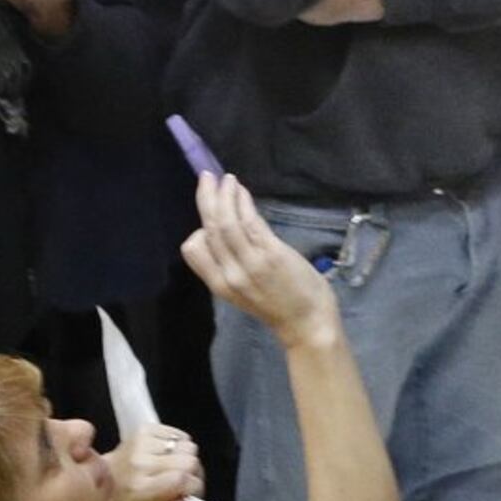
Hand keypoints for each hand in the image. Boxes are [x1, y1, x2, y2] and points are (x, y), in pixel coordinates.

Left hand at [102, 421, 205, 500]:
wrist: (110, 479)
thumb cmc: (134, 499)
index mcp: (139, 489)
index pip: (181, 479)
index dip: (193, 486)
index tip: (190, 491)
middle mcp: (138, 464)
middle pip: (189, 461)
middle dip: (192, 472)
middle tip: (184, 480)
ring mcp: (140, 444)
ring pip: (188, 446)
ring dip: (186, 458)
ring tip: (174, 467)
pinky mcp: (144, 430)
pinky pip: (180, 435)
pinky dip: (180, 445)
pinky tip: (168, 455)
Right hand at [181, 170, 338, 349]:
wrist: (307, 323)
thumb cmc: (277, 304)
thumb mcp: (243, 291)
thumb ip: (230, 265)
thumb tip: (224, 233)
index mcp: (220, 285)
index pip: (193, 250)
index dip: (198, 227)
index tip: (209, 209)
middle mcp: (230, 274)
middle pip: (209, 229)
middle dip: (207, 199)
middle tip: (207, 178)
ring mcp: (250, 263)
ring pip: (227, 222)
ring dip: (225, 195)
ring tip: (228, 179)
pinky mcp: (271, 254)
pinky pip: (250, 222)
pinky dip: (243, 202)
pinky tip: (242, 192)